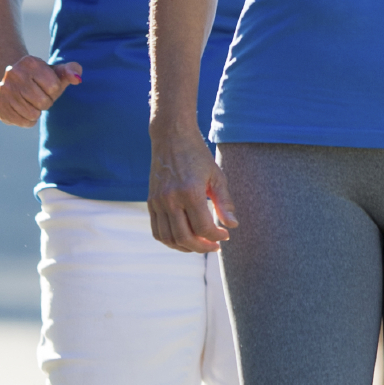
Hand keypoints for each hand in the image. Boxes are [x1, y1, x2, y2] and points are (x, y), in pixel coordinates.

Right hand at [0, 58, 85, 126]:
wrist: (11, 80)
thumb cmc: (40, 78)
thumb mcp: (55, 71)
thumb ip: (70, 71)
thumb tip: (77, 78)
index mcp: (30, 62)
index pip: (54, 87)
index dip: (54, 91)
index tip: (46, 86)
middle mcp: (13, 73)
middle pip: (43, 102)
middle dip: (46, 103)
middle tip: (38, 96)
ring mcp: (3, 89)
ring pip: (32, 114)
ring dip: (37, 113)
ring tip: (31, 103)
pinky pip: (22, 122)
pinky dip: (27, 121)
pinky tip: (23, 110)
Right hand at [146, 128, 232, 253]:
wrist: (171, 137)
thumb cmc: (197, 155)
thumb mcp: (216, 176)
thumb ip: (224, 202)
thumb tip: (232, 226)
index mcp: (190, 191)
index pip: (203, 228)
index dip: (217, 236)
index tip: (226, 235)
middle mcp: (170, 199)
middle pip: (185, 237)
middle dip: (203, 247)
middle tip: (215, 246)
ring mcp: (157, 202)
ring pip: (169, 238)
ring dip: (186, 247)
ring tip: (200, 244)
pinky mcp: (151, 202)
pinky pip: (157, 231)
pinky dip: (170, 240)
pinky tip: (184, 238)